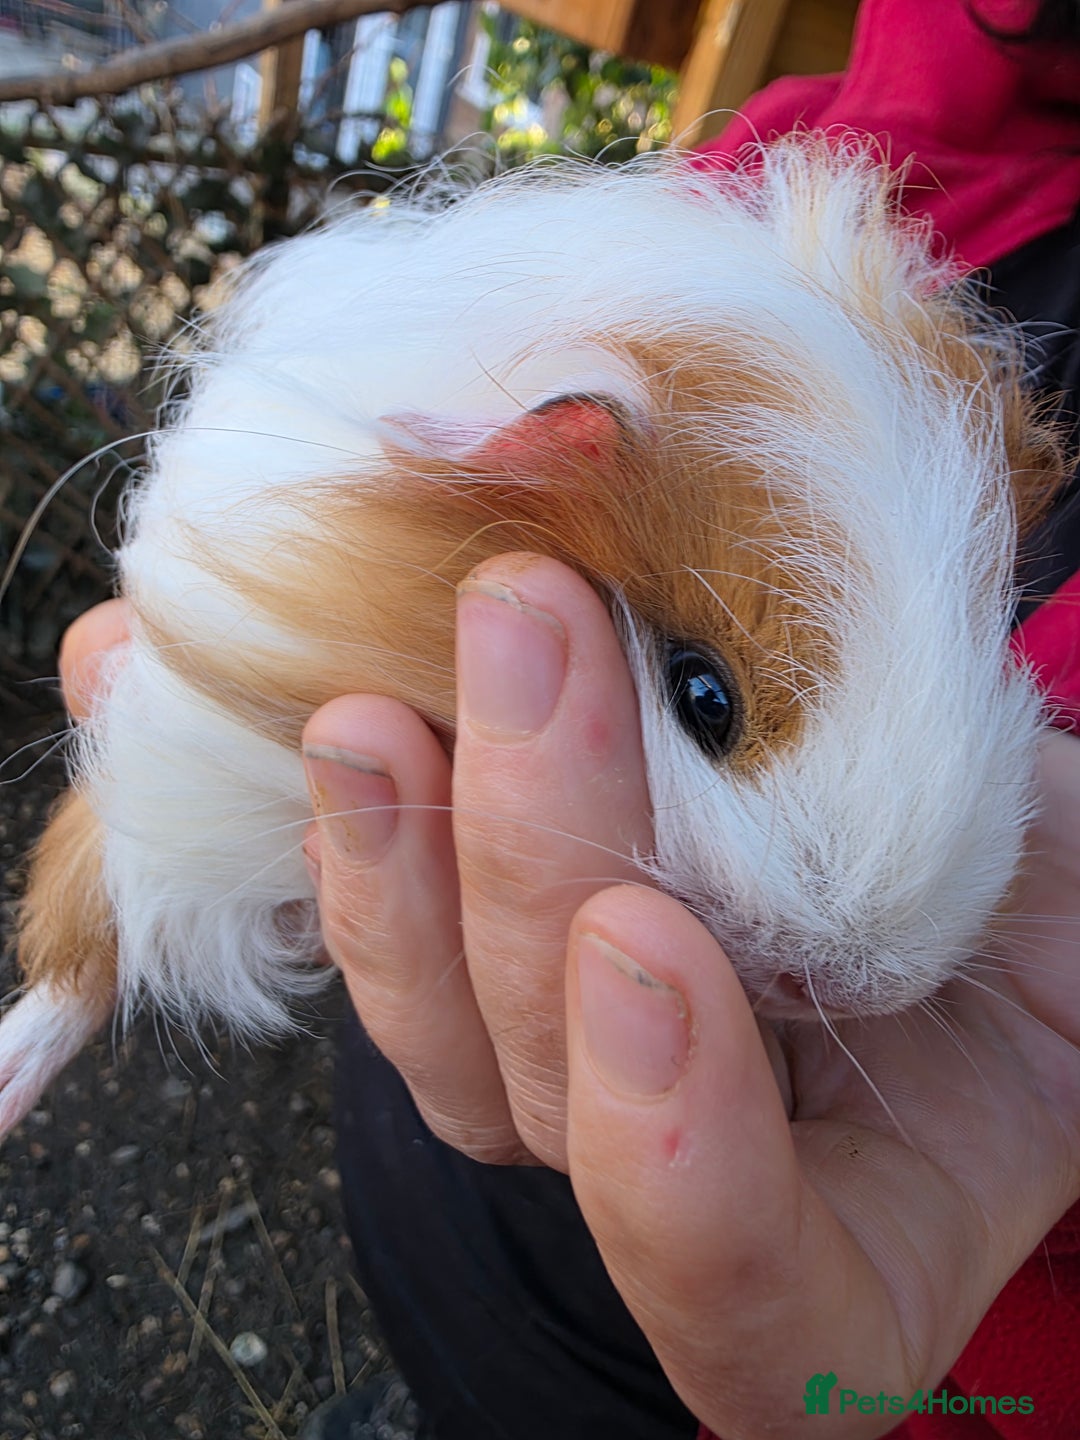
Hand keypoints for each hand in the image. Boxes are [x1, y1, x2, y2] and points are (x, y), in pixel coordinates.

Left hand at [60, 568, 1079, 1437]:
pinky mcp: (488, 964)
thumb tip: (969, 762)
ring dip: (395, 844)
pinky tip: (200, 690)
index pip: (731, 1281)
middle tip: (529, 628)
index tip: (652, 939)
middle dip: (528, 860)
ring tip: (373, 680)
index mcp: (842, 1252)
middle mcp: (676, 1184)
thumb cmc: (1051, 926)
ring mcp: (566, 1077)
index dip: (673, 1149)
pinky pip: (383, 925)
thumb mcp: (1057, 915)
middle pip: (548, 1088)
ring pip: (433, 1018)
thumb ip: (986, 878)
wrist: (1000, 879)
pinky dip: (310, 814)